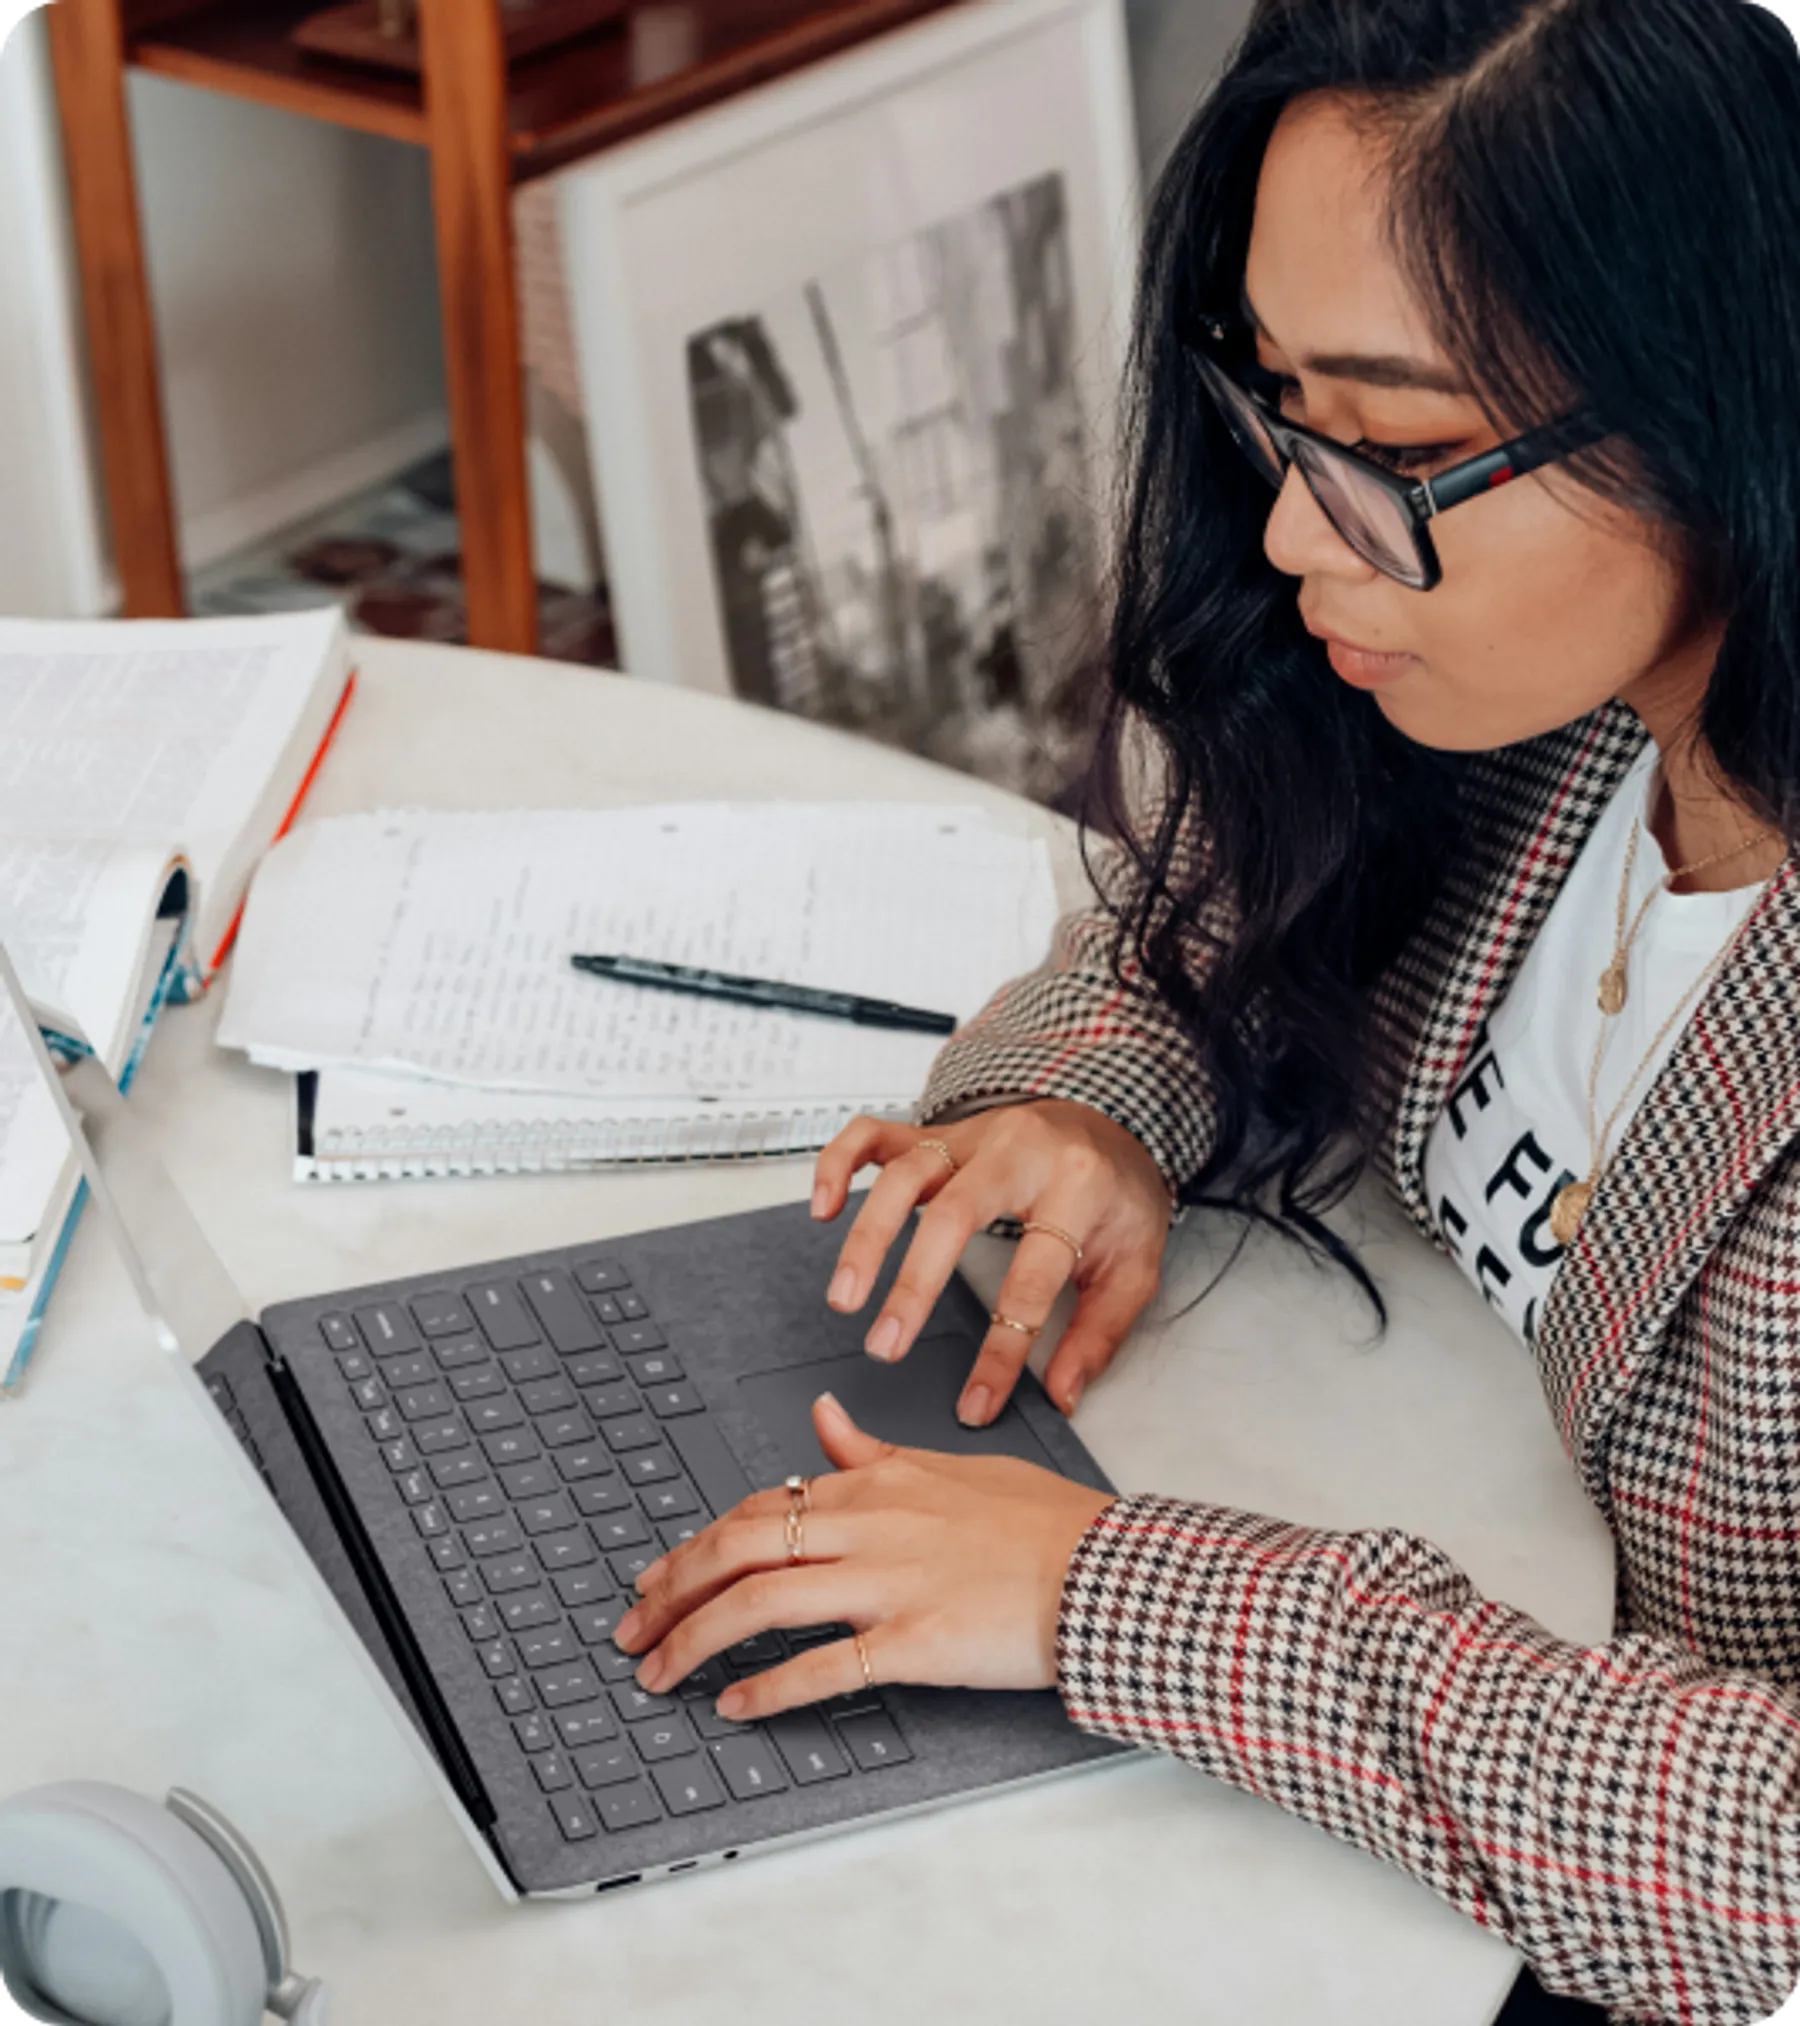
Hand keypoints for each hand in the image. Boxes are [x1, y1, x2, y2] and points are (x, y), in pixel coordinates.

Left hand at [613, 1393, 1115, 1715]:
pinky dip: (768, 1687)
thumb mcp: (949, 1467)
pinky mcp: (914, 1642)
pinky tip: (733, 1705)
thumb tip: (823, 1419)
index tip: (660, 1576)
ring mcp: (888, 1584)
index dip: (697, 1545)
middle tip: (632, 1627)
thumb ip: (874, 1451)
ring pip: (761, 1600)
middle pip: (738, 1548)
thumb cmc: (1037, 1522)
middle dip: (671, 1590)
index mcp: (874, 1483)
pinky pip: (822, 1665)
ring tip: (658, 1672)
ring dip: (695, 1639)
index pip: (759, 1507)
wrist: (1103, 1570)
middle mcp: (868, 1526)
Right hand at [811, 1100, 1171, 1424]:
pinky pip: (876, 1133)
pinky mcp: (938, 1133)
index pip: (1031, 1278)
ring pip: (906, 1174)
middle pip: (955, 1214)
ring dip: (868, 1236)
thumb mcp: (1134, 1268)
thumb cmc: (1118, 1197)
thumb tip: (1062, 1395)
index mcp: (1077, 1187)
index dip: (1002, 1350)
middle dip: (913, 1284)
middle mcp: (1018, 1153)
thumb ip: (1098, 1335)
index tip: (976, 1402)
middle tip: (884, 1345)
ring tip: (845, 1295)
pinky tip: (825, 1207)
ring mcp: (972, 1137)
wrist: (1114, 1125)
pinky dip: (840, 1164)